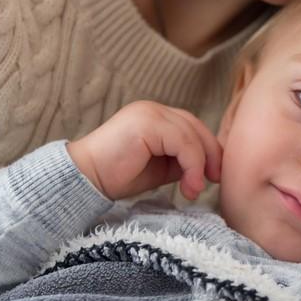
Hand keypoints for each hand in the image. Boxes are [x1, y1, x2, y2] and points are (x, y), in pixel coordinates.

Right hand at [67, 101, 222, 200]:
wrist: (86, 179)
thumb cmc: (117, 176)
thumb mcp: (159, 168)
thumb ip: (181, 161)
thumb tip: (207, 168)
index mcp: (155, 116)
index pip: (191, 126)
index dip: (208, 149)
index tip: (213, 176)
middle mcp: (153, 110)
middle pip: (195, 126)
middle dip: (210, 154)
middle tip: (214, 180)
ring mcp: (149, 113)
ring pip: (191, 135)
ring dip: (200, 165)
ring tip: (194, 190)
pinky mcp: (147, 124)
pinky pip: (183, 142)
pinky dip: (192, 165)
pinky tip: (188, 186)